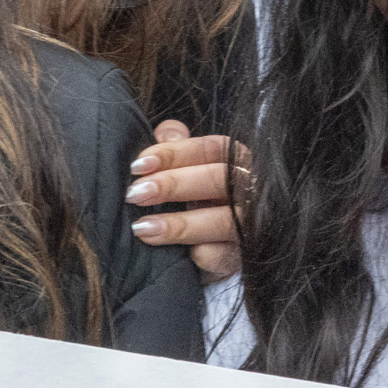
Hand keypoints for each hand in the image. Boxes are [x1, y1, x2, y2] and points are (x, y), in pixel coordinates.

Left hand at [125, 119, 241, 279]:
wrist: (223, 250)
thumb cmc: (202, 200)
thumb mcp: (192, 170)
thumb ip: (180, 147)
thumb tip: (166, 130)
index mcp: (237, 161)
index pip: (211, 148)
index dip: (174, 154)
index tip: (139, 165)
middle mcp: (249, 189)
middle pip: (218, 179)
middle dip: (174, 184)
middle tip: (135, 194)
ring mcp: (252, 225)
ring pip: (223, 221)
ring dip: (179, 224)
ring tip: (142, 228)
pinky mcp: (246, 257)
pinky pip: (225, 255)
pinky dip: (202, 254)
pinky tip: (179, 255)